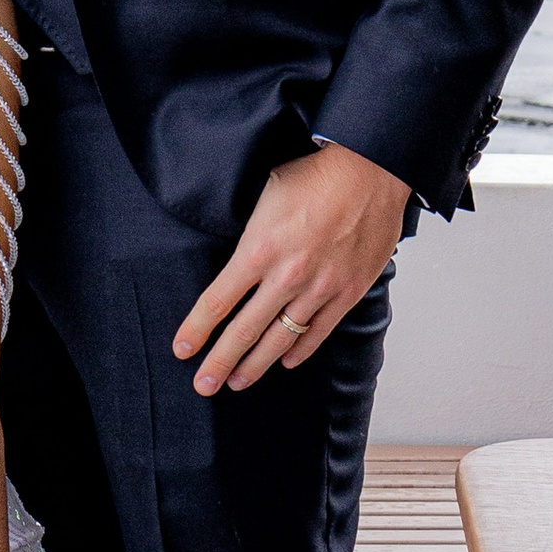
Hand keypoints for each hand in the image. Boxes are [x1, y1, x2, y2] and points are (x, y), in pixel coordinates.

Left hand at [173, 140, 407, 394]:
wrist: (370, 166)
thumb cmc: (315, 174)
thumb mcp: (264, 199)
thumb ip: (250, 239)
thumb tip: (235, 265)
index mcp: (259, 249)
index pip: (217, 302)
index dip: (196, 331)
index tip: (182, 350)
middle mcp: (287, 275)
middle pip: (243, 331)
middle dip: (219, 363)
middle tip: (203, 385)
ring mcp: (320, 287)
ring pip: (280, 339)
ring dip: (256, 364)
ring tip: (238, 382)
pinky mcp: (349, 291)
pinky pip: (318, 331)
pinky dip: (299, 350)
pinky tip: (284, 361)